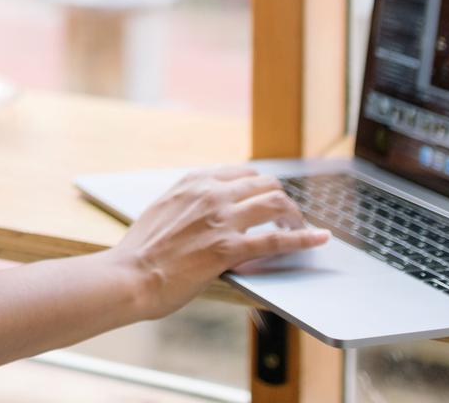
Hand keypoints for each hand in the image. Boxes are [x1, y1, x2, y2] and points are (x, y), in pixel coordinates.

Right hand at [105, 167, 328, 320]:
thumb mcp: (162, 210)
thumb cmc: (140, 252)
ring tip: (300, 228)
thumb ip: (187, 203)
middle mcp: (210, 194)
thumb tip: (203, 209)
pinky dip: (304, 238)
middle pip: (264, 183)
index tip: (268, 198)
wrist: (129, 276)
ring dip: (295, 215)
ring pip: (275, 204)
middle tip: (288, 217)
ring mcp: (221, 220)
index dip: (261, 186)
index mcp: (192, 182)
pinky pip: (277, 239)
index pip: (241, 173)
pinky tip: (320, 239)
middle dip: (282, 199)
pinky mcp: (229, 249)